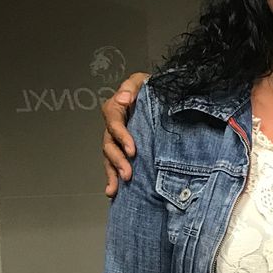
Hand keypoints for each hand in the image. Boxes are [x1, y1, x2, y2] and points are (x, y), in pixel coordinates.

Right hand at [102, 71, 149, 196]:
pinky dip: (112, 178)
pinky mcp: (124, 151)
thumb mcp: (142, 80)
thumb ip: (131, 87)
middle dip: (118, 161)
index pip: (113, 122)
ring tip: (117, 187)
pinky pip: (114, 165)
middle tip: (128, 174)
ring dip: (113, 173)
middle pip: (109, 144)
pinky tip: (113, 192)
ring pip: (110, 158)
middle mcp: (114, 126)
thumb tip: (124, 99)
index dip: (121, 136)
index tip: (132, 150)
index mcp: (116, 108)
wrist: (163, 97)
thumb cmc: (151, 88)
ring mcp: (117, 140)